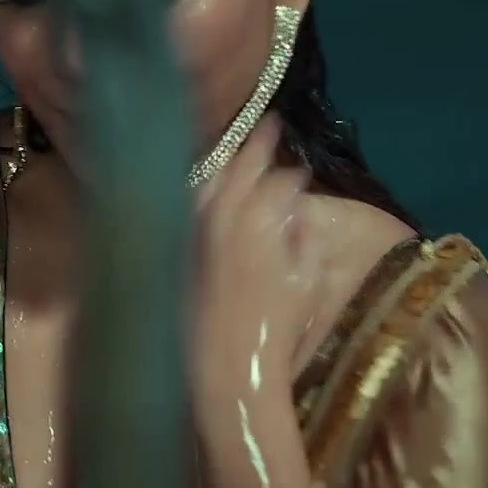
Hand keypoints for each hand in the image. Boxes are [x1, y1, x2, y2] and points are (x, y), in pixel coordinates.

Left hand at [191, 114, 327, 389]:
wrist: (227, 362)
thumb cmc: (275, 328)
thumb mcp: (307, 283)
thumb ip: (303, 242)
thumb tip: (298, 215)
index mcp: (263, 222)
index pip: (281, 181)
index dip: (294, 173)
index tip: (301, 170)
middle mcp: (226, 216)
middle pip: (241, 169)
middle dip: (257, 146)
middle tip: (268, 125)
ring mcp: (198, 230)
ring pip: (210, 181)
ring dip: (225, 161)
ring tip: (236, 147)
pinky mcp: (180, 247)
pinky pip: (190, 205)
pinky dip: (201, 189)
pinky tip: (206, 186)